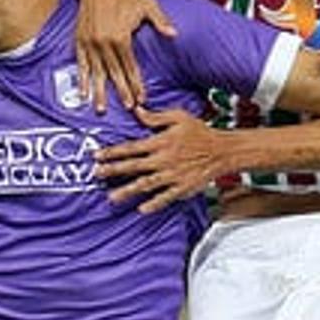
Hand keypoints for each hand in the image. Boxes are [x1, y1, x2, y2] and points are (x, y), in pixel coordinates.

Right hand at [74, 0, 174, 113]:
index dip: (136, 83)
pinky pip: (81, 64)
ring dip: (100, 92)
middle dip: (122, 92)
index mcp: (121, 37)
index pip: (130, 66)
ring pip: (97, 73)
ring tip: (101, 109)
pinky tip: (84, 94)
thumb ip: (160, 21)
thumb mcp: (147, 5)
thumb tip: (174, 34)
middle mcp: (104, 42)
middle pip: (115, 73)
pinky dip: (82, 80)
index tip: (142, 97)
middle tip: (128, 107)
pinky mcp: (80, 41)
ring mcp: (91, 43)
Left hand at [94, 108, 224, 212]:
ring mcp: (172, 175)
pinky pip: (165, 197)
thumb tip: (136, 110)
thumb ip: (155, 117)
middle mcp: (163, 160)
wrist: (222, 150)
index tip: (97, 156)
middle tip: (97, 174)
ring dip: (127, 191)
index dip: (112, 152)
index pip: (131, 148)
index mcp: (160, 142)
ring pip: (145, 184)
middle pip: (133, 167)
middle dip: (113, 171)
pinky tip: (142, 209)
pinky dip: (154, 204)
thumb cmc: (200, 132)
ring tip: (112, 197)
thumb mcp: (178, 117)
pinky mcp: (182, 187)